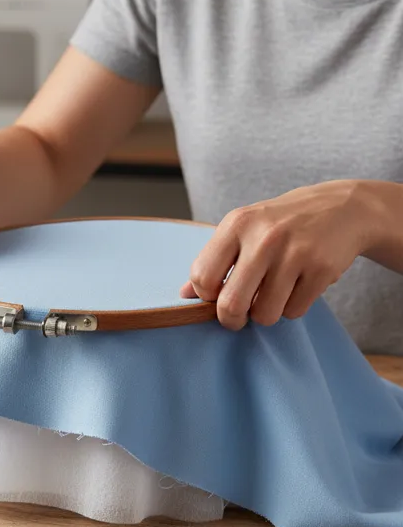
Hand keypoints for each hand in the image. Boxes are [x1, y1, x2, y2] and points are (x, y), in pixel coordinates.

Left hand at [180, 180, 374, 329]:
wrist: (342, 208)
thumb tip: (183, 295)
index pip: (202, 277)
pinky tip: (298, 286)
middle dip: (231, 319)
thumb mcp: (242, 230)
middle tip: (238, 316)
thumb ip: (213, 261)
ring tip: (273, 294)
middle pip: (231, 304)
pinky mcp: (322, 269)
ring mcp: (295, 253)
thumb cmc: (280, 224)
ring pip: (265, 314)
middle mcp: (264, 237)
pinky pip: (294, 312)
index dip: (206, 297)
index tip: (217, 296)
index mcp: (237, 224)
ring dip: (266, 313)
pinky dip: (293, 307)